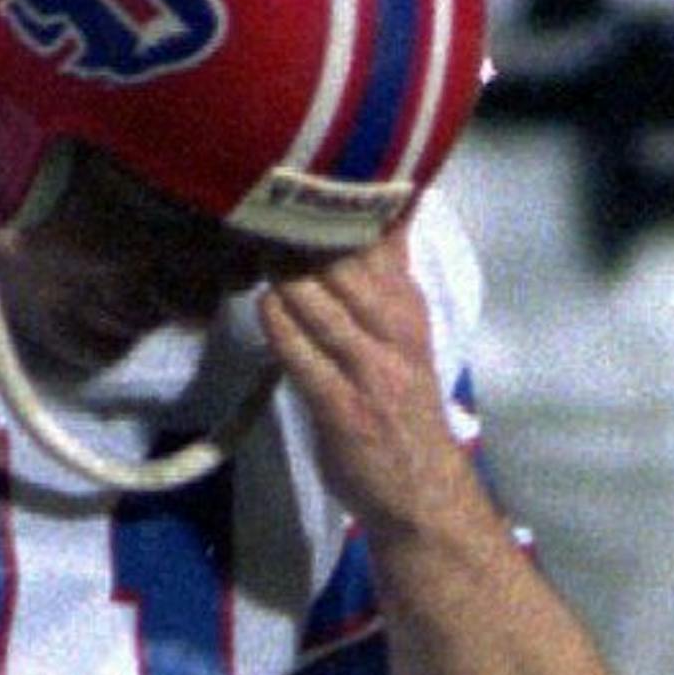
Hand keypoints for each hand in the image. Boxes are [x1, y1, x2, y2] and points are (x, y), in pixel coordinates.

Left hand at [257, 232, 467, 535]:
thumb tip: (386, 209)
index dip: (332, 204)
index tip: (294, 183)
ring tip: (251, 253)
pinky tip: (265, 310)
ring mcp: (370, 369)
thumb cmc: (403, 407)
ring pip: (318, 301)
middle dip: (295, 234)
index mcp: (407, 305)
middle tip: (257, 215)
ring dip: (279, 275)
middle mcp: (394, 329)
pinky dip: (279, 327)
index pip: (376, 235)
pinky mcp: (342, 406)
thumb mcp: (405, 331)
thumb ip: (388, 275)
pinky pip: (302, 354)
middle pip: (340, 260)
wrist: (421, 491)